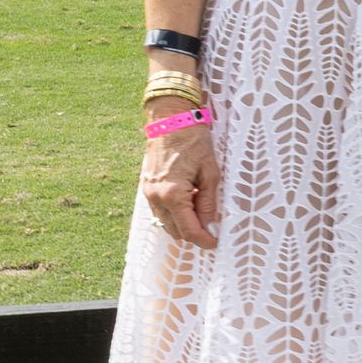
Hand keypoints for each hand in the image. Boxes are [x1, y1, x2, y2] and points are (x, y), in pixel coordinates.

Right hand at [140, 121, 221, 248]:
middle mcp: (156, 198)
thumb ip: (209, 202)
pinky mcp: (147, 187)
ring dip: (183, 224)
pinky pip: (159, 211)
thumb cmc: (193, 142)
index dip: (203, 240)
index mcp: (173, 195)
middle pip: (175, 231)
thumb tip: (210, 223)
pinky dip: (174, 213)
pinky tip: (188, 202)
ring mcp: (148, 193)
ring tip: (201, 211)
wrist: (171, 120)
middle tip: (211, 228)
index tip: (214, 243)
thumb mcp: (210, 172)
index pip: (189, 230)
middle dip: (193, 234)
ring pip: (166, 223)